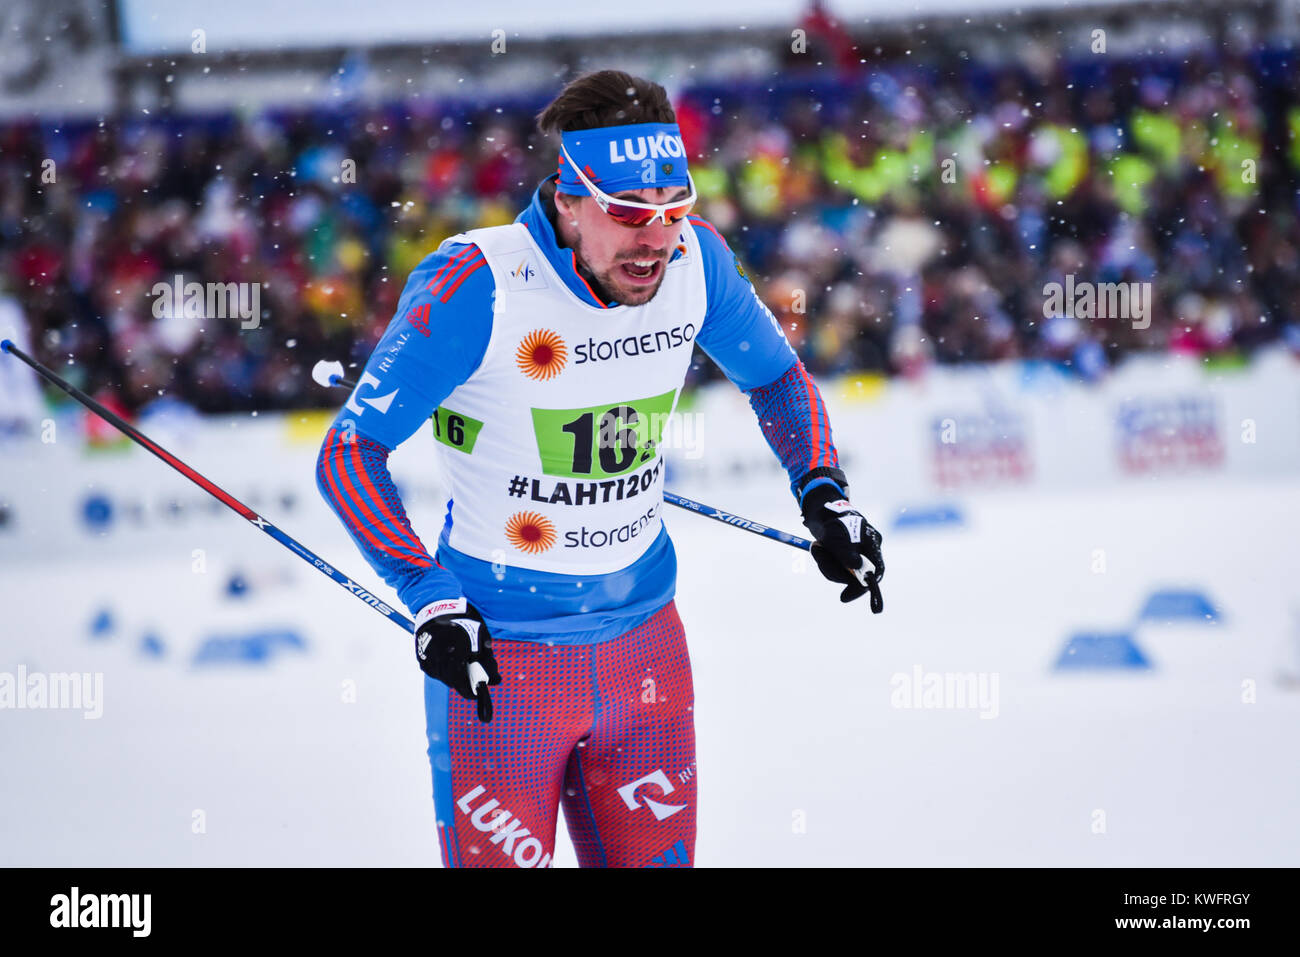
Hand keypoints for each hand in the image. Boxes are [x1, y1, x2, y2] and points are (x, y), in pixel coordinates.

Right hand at [414, 598, 501, 721]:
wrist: (436, 607)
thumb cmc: (463, 619)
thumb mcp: (481, 636)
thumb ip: (487, 659)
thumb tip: (495, 680)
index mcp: (456, 654)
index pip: (464, 684)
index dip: (472, 691)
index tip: (479, 692)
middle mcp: (440, 659)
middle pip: (454, 683)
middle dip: (465, 682)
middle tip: (473, 676)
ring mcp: (429, 660)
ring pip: (444, 678)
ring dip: (454, 675)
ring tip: (462, 664)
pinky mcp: (422, 658)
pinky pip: (435, 671)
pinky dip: (444, 669)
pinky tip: (450, 658)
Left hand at [799, 481, 884, 610]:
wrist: (823, 509)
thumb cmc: (832, 520)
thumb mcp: (835, 536)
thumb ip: (846, 553)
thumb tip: (857, 568)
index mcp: (872, 542)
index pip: (876, 571)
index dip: (863, 587)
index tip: (844, 597)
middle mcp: (868, 549)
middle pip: (857, 574)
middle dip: (834, 570)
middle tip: (819, 554)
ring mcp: (857, 553)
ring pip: (844, 572)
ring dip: (826, 563)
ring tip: (817, 547)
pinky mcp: (846, 555)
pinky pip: (837, 567)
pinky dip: (825, 561)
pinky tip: (818, 548)